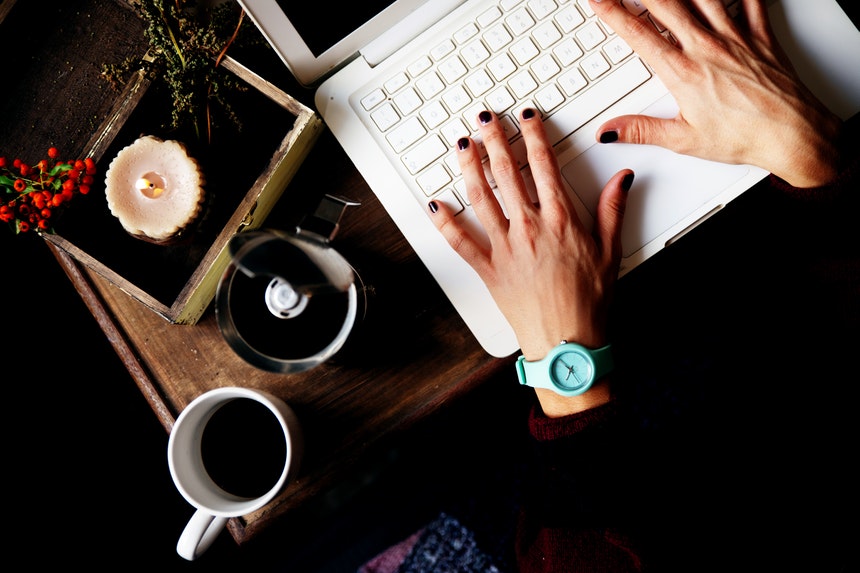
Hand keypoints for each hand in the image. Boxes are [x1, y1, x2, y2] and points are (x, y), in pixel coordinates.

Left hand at [428, 109, 631, 414]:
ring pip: (481, 198)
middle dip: (494, 140)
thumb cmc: (589, 302)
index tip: (526, 116)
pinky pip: (461, 242)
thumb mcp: (610, 252)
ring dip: (469, 168)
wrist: (567, 341)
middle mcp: (529, 228)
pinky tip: (435, 204)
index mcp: (560, 220)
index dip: (533, 135)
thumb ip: (612, 210)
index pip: (543, 165)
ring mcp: (505, 247)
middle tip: (485, 118)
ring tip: (461, 145)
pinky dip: (446, 223)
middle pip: (507, 173)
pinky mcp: (488, 269)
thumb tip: (621, 178)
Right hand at [589, 0, 842, 187]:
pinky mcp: (760, 35)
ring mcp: (735, 37)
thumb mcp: (684, 139)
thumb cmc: (744, 137)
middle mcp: (706, 48)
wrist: (791, 134)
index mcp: (683, 73)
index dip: (613, 13)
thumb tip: (610, 130)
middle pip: (665, 4)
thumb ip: (642, 130)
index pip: (638, 35)